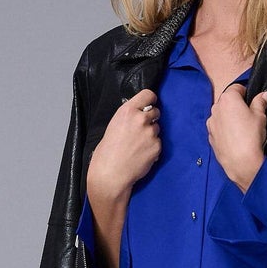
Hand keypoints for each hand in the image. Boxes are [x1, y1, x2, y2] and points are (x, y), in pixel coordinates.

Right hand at [86, 88, 161, 203]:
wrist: (111, 173)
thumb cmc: (107, 151)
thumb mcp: (114, 125)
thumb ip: (129, 117)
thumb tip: (140, 113)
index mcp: (128, 111)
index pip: (148, 94)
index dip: (150, 100)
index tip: (149, 105)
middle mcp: (141, 119)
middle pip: (156, 111)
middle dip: (151, 119)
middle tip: (141, 130)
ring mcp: (151, 133)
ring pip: (157, 128)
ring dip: (151, 135)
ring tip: (138, 146)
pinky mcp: (157, 146)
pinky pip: (158, 143)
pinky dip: (153, 148)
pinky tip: (141, 154)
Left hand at [206, 85, 266, 192]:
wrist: (241, 163)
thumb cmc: (251, 136)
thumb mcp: (260, 116)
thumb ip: (260, 102)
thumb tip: (264, 94)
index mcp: (228, 99)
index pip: (237, 88)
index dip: (246, 93)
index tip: (252, 102)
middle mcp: (216, 108)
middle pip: (227, 101)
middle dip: (236, 105)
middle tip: (248, 116)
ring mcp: (211, 123)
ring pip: (221, 114)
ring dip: (229, 117)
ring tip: (241, 129)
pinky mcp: (210, 136)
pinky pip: (218, 128)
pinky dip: (224, 129)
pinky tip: (234, 138)